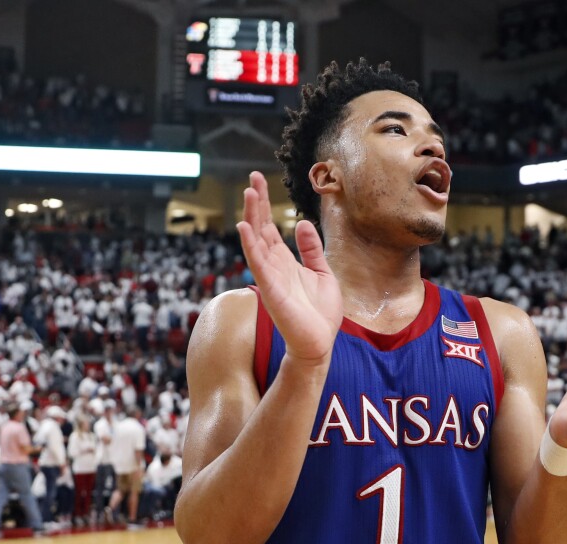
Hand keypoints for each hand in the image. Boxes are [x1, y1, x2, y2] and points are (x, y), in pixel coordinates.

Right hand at [237, 172, 341, 364]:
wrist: (319, 342)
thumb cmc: (320, 313)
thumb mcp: (322, 273)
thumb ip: (311, 249)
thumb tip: (303, 224)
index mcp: (284, 261)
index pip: (269, 227)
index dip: (264, 205)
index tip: (259, 180)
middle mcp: (273, 265)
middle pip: (260, 228)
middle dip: (256, 203)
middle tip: (252, 177)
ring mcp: (270, 277)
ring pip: (256, 241)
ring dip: (251, 217)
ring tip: (248, 194)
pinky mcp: (271, 290)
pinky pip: (258, 264)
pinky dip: (251, 245)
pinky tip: (245, 227)